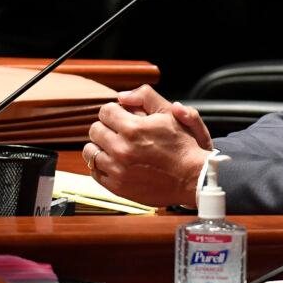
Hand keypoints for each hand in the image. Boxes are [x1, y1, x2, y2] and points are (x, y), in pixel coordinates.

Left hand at [84, 95, 212, 206]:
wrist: (191, 178)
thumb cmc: (182, 146)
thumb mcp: (169, 113)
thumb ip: (145, 97)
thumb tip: (121, 96)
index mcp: (133, 129)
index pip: (105, 111)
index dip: (114, 111)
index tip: (121, 117)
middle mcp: (122, 149)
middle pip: (95, 130)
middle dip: (106, 127)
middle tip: (119, 132)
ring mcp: (118, 170)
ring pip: (90, 151)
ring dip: (100, 146)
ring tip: (114, 147)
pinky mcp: (117, 186)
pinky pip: (95, 172)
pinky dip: (101, 165)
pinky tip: (114, 162)